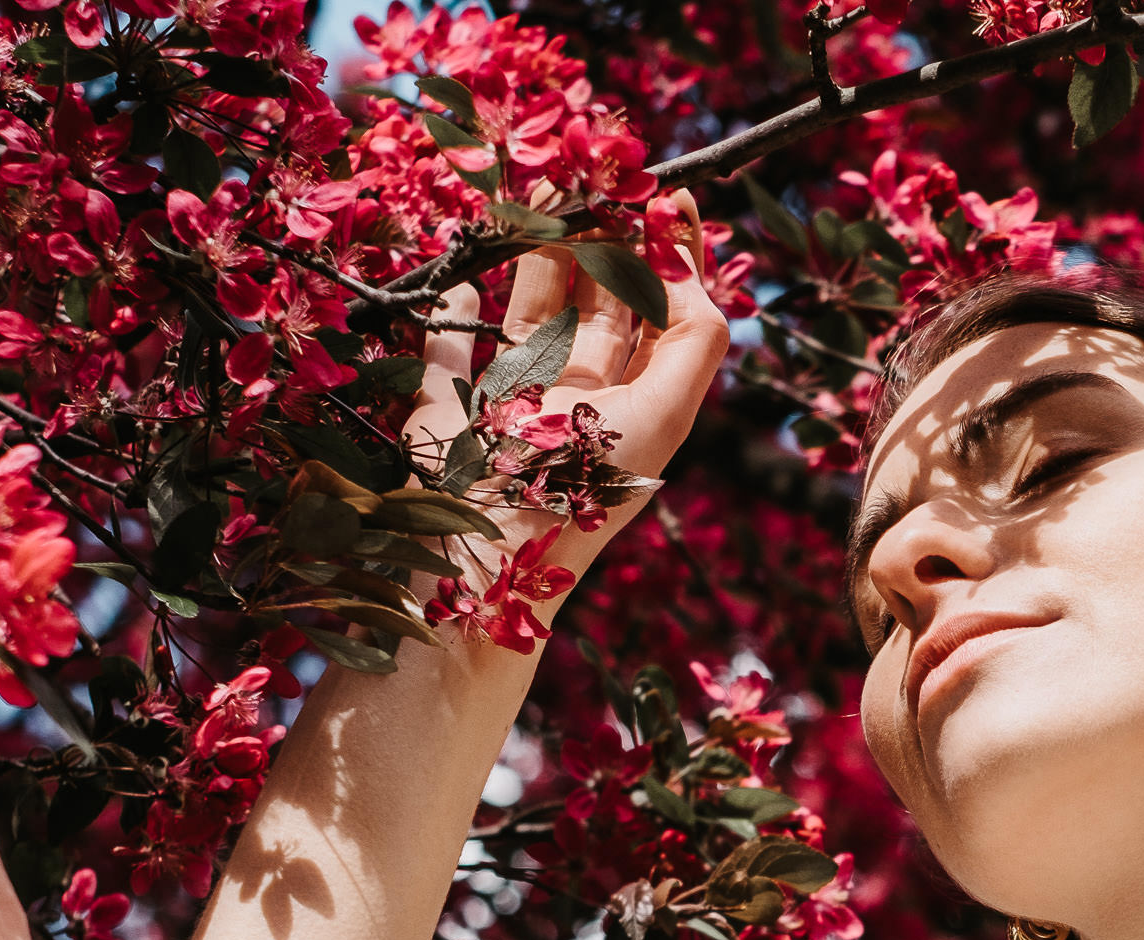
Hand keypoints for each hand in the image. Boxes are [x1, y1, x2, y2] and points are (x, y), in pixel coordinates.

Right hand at [402, 187, 731, 575]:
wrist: (488, 557)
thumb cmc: (585, 488)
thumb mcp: (665, 412)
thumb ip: (692, 338)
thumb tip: (683, 268)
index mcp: (638, 404)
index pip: (665, 313)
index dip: (671, 256)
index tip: (666, 196)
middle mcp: (582, 398)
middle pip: (602, 299)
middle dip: (603, 236)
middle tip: (596, 178)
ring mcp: (515, 398)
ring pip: (534, 304)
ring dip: (540, 248)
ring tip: (546, 191)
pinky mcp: (452, 403)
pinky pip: (453, 342)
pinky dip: (456, 303)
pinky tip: (462, 264)